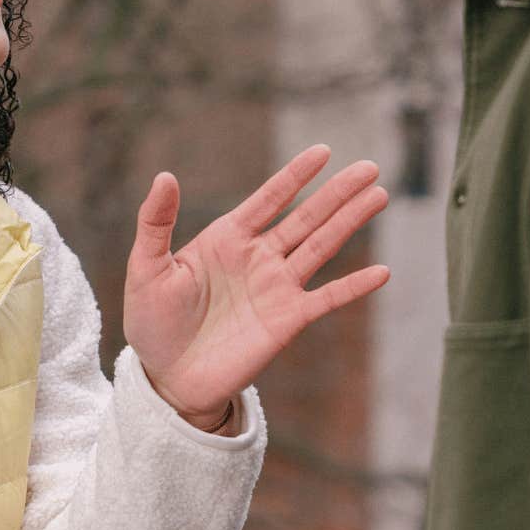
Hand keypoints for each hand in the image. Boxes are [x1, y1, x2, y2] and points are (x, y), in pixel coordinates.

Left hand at [123, 145, 389, 422]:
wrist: (167, 378)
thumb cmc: (152, 322)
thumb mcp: (147, 268)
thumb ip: (156, 222)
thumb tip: (165, 175)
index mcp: (227, 238)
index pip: (269, 199)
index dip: (295, 176)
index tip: (322, 150)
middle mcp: (258, 258)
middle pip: (306, 217)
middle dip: (337, 192)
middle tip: (369, 167)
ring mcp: (276, 288)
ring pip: (322, 247)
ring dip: (350, 222)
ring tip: (379, 195)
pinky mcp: (287, 321)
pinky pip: (327, 299)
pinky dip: (354, 286)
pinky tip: (382, 272)